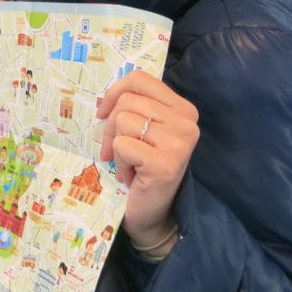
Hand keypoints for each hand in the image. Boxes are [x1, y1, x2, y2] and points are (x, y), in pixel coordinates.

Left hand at [98, 72, 198, 252]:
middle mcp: (187, 122)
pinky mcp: (165, 163)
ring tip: (130, 163)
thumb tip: (104, 99)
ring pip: (123, 121)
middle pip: (127, 101)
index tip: (104, 113)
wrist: (153, 212)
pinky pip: (122, 145)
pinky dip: (119, 161)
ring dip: (116, 146)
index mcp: (183, 108)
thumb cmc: (144, 168)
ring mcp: (179, 142)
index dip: (114, 92)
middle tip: (116, 149)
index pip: (139, 79)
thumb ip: (134, 107)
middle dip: (111, 126)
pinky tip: (132, 175)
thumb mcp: (143, 130)